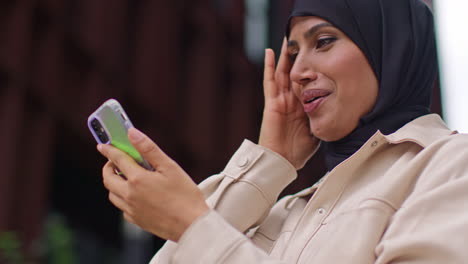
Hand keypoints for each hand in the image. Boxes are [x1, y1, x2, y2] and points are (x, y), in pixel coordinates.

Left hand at [97, 128, 208, 241]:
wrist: (192, 225)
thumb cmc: (185, 195)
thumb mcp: (170, 167)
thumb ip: (149, 149)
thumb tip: (132, 133)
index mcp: (138, 179)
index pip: (117, 159)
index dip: (109, 150)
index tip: (103, 145)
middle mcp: (130, 195)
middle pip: (108, 179)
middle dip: (108, 167)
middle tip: (115, 161)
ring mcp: (132, 210)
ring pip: (113, 194)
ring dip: (114, 184)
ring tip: (126, 178)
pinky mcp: (136, 221)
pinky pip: (122, 208)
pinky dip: (123, 199)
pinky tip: (135, 195)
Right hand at [259, 39, 319, 168]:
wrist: (283, 161)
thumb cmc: (298, 151)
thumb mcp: (318, 131)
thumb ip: (323, 119)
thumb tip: (340, 113)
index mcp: (301, 106)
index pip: (307, 81)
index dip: (311, 68)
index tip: (318, 54)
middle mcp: (290, 100)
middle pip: (293, 73)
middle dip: (297, 57)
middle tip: (301, 40)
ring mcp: (280, 99)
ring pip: (282, 72)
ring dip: (285, 56)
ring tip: (287, 38)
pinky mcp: (272, 102)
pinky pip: (270, 81)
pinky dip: (269, 66)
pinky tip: (270, 52)